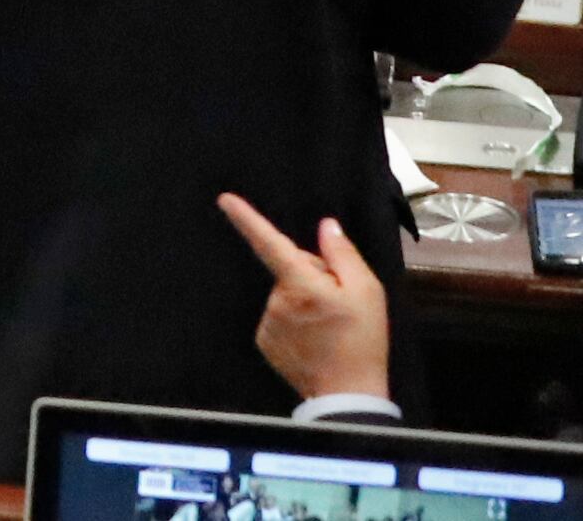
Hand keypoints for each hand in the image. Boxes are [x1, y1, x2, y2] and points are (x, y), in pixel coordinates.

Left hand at [218, 194, 392, 404]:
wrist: (347, 393)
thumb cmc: (362, 341)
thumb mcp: (367, 292)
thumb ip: (343, 255)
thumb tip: (326, 227)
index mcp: (300, 284)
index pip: (269, 243)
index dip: (246, 219)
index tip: (225, 200)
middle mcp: (277, 300)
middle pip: (292, 270)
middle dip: (314, 275)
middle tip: (342, 302)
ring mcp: (268, 321)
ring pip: (287, 294)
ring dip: (307, 301)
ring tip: (332, 326)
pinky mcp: (265, 340)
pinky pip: (281, 316)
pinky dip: (298, 321)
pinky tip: (317, 337)